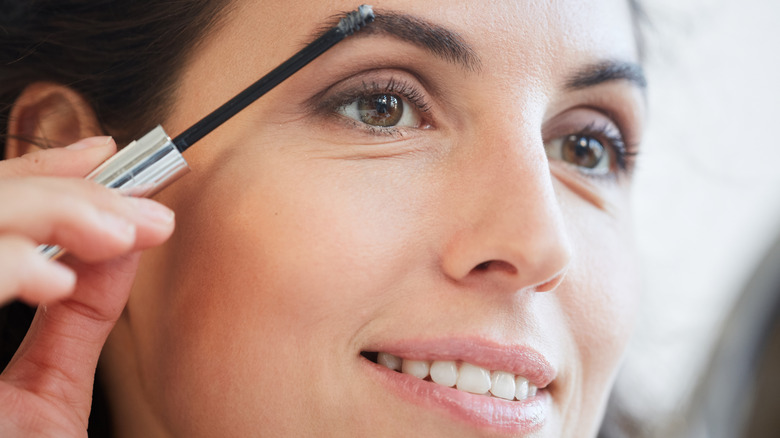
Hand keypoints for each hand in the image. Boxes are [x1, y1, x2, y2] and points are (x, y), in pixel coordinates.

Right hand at [0, 137, 174, 435]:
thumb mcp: (45, 392)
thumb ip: (77, 318)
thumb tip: (124, 245)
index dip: (44, 174)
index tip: (113, 159)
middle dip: (60, 191)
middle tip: (141, 209)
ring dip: (43, 214)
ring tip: (118, 234)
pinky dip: (0, 267)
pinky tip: (55, 281)